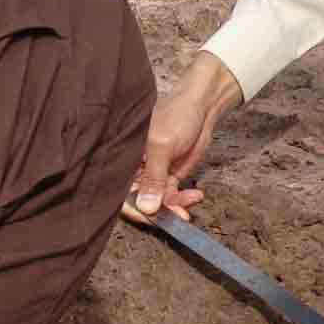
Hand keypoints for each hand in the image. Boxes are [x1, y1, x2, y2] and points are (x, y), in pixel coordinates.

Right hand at [124, 51, 243, 224]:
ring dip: (173, 207)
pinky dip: (183, 200)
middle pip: (139, 201)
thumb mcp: (161, 145)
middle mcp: (136, 169)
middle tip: (175, 216)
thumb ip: (154, 178)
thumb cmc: (176, 115)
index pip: (121, 191)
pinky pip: (172, 196)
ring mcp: (153, 174)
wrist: (202, 107)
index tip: (148, 217)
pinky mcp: (169, 175)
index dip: (133, 207)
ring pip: (157, 201)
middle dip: (157, 211)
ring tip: (188, 206)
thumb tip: (146, 207)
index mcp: (125, 159)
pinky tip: (195, 195)